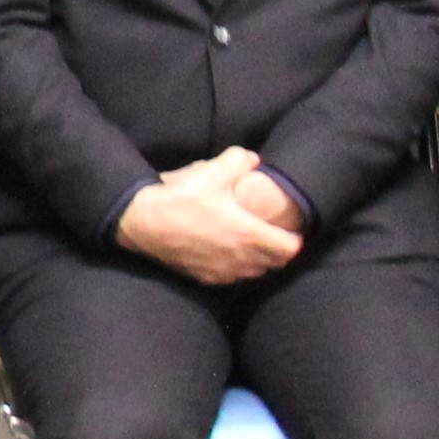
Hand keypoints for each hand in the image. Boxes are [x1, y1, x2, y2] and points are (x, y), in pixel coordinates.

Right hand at [116, 148, 303, 285]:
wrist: (144, 223)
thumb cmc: (181, 199)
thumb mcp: (212, 172)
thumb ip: (239, 160)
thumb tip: (253, 159)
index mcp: (248, 234)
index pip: (289, 249)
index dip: (294, 239)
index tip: (292, 229)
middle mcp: (240, 258)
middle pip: (275, 264)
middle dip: (279, 251)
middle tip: (275, 235)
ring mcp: (223, 271)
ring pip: (255, 273)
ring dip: (259, 261)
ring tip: (253, 244)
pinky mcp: (205, 277)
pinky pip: (232, 278)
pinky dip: (238, 269)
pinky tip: (228, 254)